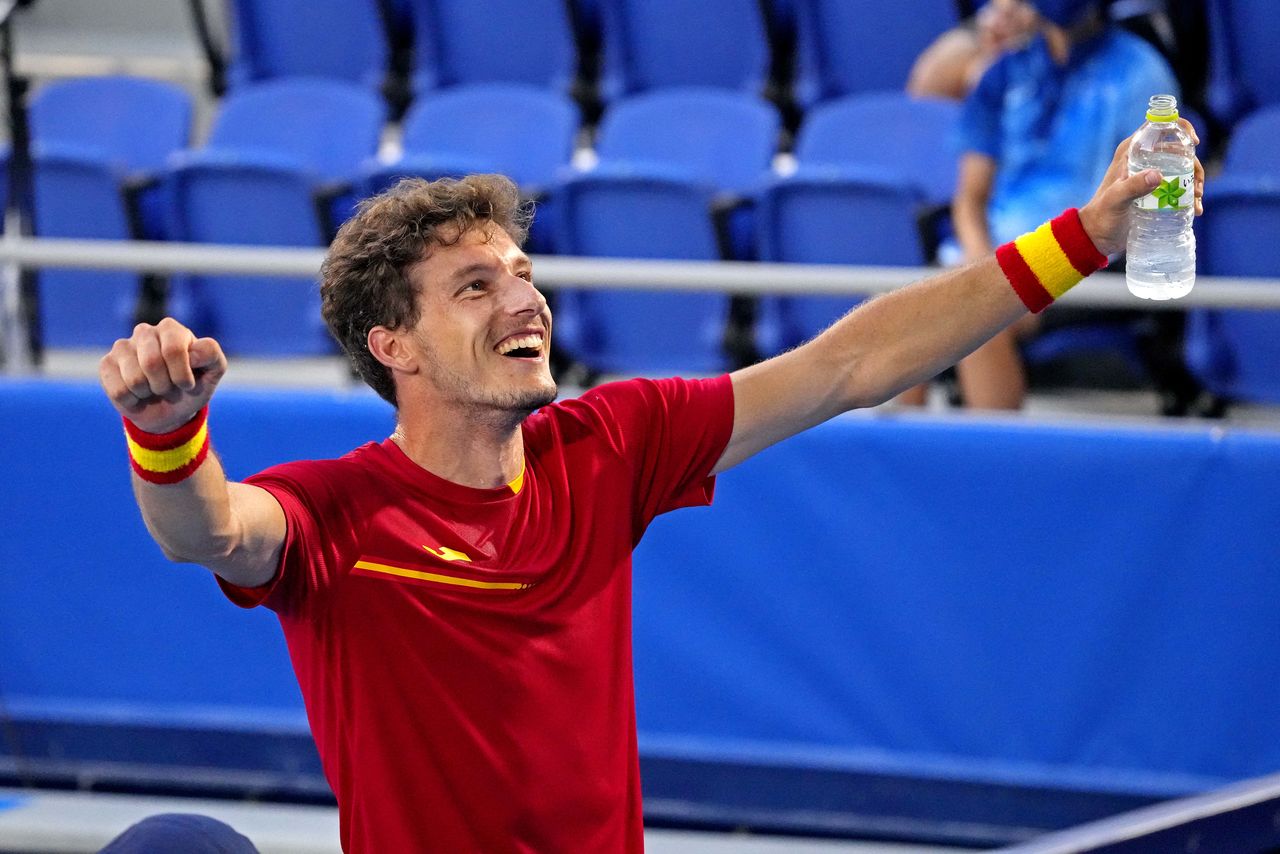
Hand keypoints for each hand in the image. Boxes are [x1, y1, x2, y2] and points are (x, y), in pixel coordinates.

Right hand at [100, 317, 226, 433]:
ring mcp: (122, 346)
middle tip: (169, 387)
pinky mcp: (106, 364)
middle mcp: (144, 331)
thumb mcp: (212, 372)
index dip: (182, 375)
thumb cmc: (191, 386)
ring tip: (154, 389)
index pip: (173, 350)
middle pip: (151, 363)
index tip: (188, 384)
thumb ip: (211, 355)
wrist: (169, 410)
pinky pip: (119, 391)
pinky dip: (133, 401)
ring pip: (134, 379)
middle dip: (165, 385)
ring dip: (149, 393)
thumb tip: (191, 353)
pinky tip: (137, 394)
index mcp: (171, 329)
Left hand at [1079, 117, 1204, 256]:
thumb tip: (1157, 175)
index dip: (1180, 128)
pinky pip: (1180, 186)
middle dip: (1194, 165)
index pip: (1158, 127)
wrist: (1098, 237)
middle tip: (1196, 188)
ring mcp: (1151, 175)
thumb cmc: (1102, 216)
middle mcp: (1143, 158)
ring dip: (1195, 182)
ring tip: (1196, 202)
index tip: (1194, 142)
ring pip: (1183, 169)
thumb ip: (1132, 187)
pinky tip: (1195, 209)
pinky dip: (1190, 195)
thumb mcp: (1116, 200)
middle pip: (1179, 150)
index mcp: (1131, 151)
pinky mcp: (1157, 191)